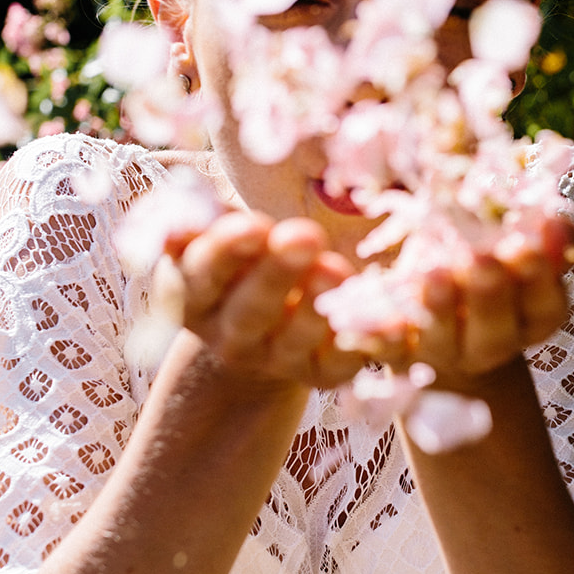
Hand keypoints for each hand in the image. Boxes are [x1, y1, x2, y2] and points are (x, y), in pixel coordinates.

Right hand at [173, 212, 369, 387]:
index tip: (253, 224)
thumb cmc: (237, 256)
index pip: (203, 275)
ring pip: (294, 340)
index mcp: (194, 297)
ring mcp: (274, 360)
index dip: (226, 252)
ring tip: (336, 271)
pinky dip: (365, 342)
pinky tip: (389, 320)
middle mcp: (229, 337)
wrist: (260, 319)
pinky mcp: (318, 375)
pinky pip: (341, 362)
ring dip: (316, 307)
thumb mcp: (210, 234)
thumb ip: (197, 217)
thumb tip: (184, 199)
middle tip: (304, 236)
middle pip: (249, 311)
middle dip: (276, 274)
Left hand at [366, 219, 572, 385]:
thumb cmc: (480, 267)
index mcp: (530, 319)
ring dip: (440, 310)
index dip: (541, 277)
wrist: (440, 325)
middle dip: (490, 294)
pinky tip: (364, 323)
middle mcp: (493, 345)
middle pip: (496, 331)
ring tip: (433, 276)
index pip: (545, 305)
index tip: (530, 241)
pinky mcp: (399, 360)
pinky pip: (388, 352)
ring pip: (444, 342)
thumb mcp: (506, 240)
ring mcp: (444, 357)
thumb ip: (525, 220)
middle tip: (482, 259)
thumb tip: (540, 191)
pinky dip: (378, 338)